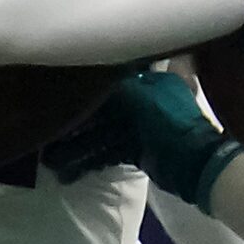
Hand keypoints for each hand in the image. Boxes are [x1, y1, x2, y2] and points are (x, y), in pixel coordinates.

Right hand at [43, 70, 243, 204]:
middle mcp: (144, 100)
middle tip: (48, 130)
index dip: (85, 84)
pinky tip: (69, 170)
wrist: (196, 166)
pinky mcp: (138, 151)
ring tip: (52, 160)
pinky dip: (91, 160)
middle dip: (76, 120)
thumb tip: (87, 74)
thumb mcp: (139, 97)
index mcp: (151, 81)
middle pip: (102, 107)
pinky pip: (109, 151)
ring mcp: (141, 127)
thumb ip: (113, 84)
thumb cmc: (170, 124)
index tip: (57, 90)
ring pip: (102, 132)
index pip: (111, 77)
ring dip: (78, 145)